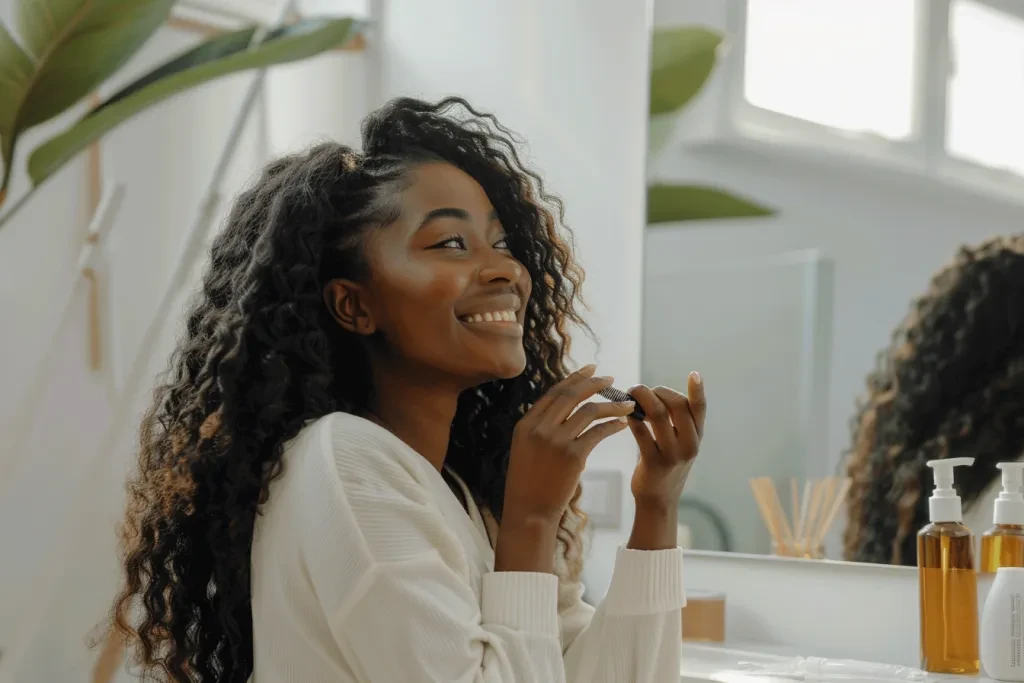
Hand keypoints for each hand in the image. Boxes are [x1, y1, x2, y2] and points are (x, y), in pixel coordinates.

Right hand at [503, 364, 634, 524]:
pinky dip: (612, 425)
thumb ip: (540, 428)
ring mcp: (556, 441)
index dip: (575, 379)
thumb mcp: (525, 450)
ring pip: (589, 411)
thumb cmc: (528, 484)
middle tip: (611, 379)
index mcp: (526, 424)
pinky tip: (622, 424)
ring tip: (627, 405)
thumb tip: (563, 410)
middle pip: (571, 396)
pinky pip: (598, 432)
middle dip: (594, 384)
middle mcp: (539, 428)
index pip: (554, 393)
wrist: (528, 513)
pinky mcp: (573, 456)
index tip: (591, 369)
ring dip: (611, 405)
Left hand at [627, 372, 706, 508]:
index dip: (698, 390)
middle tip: (640, 389)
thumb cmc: (668, 464)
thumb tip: (656, 393)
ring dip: (640, 399)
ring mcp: (673, 454)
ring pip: (657, 415)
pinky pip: (640, 432)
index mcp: (697, 436)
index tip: (694, 374)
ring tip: (630, 395)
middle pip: (676, 405)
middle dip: (656, 391)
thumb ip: (677, 421)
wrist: (659, 500)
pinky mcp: (654, 462)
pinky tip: (625, 415)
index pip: (700, 409)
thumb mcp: (681, 443)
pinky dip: (631, 418)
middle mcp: (689, 444)